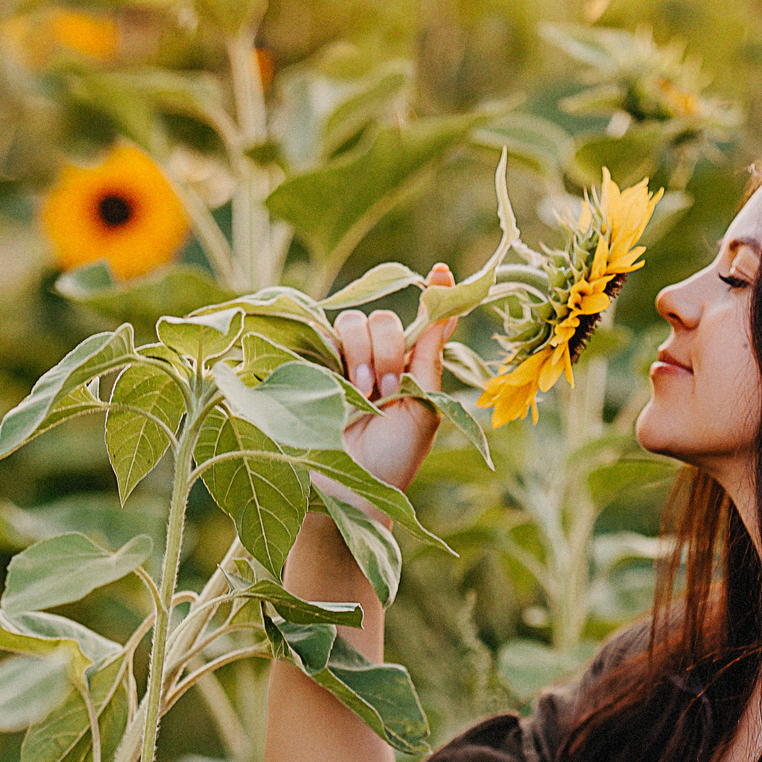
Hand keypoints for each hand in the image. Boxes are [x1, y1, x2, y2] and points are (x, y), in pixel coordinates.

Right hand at [335, 263, 455, 494]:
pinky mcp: (313, 367)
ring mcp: (344, 362)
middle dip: (390, 349)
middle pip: (385, 319)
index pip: (423, 321)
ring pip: (354, 321)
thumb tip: (448, 310)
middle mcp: (379, 360)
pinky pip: (323, 333)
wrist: (348, 490)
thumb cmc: (394, 459)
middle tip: (387, 390)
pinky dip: (340, 350)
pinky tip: (344, 381)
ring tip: (363, 393)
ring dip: (364, 353)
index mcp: (412, 368)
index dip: (433, 293)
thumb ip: (431, 359)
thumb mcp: (424, 410)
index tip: (440, 271)